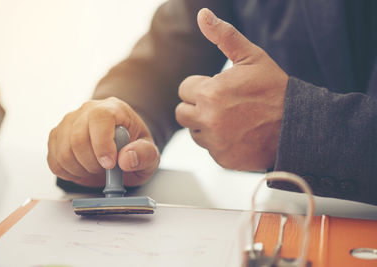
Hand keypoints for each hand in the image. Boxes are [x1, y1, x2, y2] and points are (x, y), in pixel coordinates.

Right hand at [47, 97, 159, 186]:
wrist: (120, 148)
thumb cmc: (134, 147)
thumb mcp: (150, 153)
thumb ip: (144, 154)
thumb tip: (126, 159)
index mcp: (113, 108)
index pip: (100, 118)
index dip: (102, 144)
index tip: (110, 164)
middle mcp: (87, 111)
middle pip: (77, 138)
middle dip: (92, 163)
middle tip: (106, 169)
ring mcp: (68, 123)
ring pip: (63, 152)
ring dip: (81, 169)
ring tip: (96, 168)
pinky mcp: (56, 137)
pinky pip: (55, 161)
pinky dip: (69, 173)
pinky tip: (83, 170)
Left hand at [175, 8, 287, 170]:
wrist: (297, 126)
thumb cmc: (275, 89)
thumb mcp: (252, 57)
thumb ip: (224, 36)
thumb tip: (203, 15)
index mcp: (210, 93)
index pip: (184, 90)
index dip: (200, 87)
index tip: (217, 89)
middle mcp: (208, 120)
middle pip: (182, 113)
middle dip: (197, 107)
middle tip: (221, 104)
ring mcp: (215, 142)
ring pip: (194, 132)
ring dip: (206, 126)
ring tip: (231, 120)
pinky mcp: (223, 159)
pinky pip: (210, 149)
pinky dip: (220, 144)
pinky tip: (238, 135)